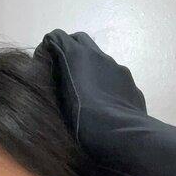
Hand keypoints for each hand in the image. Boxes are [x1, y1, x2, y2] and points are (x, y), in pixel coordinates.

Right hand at [34, 29, 148, 164]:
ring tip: (86, 93)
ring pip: (100, 59)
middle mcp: (99, 56)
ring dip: (90, 68)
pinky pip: (115, 78)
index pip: (57, 37)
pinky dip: (106, 84)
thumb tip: (54, 77)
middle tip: (63, 71)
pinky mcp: (131, 85)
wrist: (121, 138)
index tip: (45, 65)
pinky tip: (105, 105)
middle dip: (69, 49)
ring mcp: (118, 69)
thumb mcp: (59, 103)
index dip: (48, 48)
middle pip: (80, 39)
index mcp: (77, 56)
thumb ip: (55, 83)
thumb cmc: (83, 122)